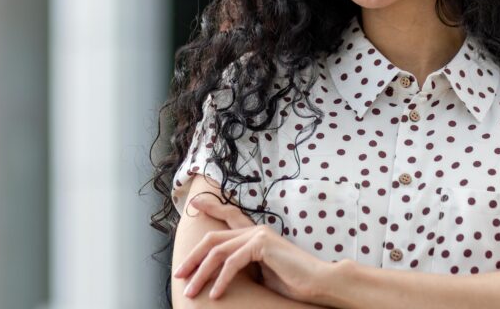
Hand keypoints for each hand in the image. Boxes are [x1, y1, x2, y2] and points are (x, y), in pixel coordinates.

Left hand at [174, 193, 329, 301]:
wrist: (319, 282)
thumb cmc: (294, 282)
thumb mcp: (262, 273)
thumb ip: (244, 266)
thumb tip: (222, 273)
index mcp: (256, 234)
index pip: (229, 216)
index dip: (211, 207)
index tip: (193, 204)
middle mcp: (255, 230)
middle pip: (213, 239)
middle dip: (193, 257)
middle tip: (180, 274)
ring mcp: (258, 235)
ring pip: (218, 252)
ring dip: (201, 273)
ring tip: (192, 291)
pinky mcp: (262, 245)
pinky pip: (232, 263)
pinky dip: (221, 280)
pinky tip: (215, 294)